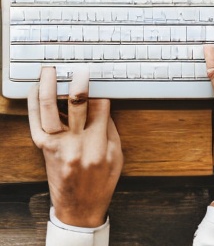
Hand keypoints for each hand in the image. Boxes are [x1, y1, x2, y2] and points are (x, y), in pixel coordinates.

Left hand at [27, 67, 122, 228]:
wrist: (79, 207)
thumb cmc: (101, 181)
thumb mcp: (116, 154)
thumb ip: (108, 127)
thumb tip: (102, 101)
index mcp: (98, 145)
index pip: (101, 107)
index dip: (101, 88)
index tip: (100, 74)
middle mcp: (76, 144)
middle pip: (78, 105)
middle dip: (79, 82)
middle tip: (79, 68)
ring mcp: (57, 147)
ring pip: (50, 111)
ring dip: (49, 88)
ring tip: (49, 72)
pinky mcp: (43, 149)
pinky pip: (36, 123)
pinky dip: (34, 105)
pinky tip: (35, 92)